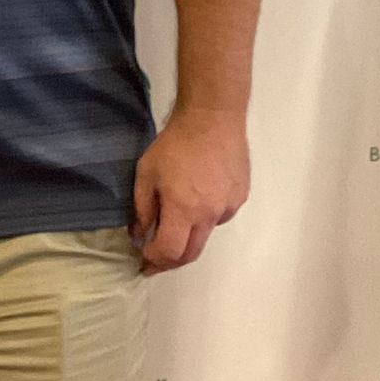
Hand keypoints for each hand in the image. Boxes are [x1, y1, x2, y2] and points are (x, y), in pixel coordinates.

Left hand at [130, 110, 249, 274]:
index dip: (154, 261)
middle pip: (191, 253)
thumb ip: (142, 209)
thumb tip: (139, 234)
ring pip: (206, 235)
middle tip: (156, 260)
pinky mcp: (240, 197)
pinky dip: (204, 219)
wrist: (212, 118)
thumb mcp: (146, 174)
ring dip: (188, 238)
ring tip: (175, 224)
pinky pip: (219, 217)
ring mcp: (228, 207)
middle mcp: (210, 215)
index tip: (143, 260)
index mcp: (185, 210)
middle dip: (171, 261)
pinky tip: (196, 200)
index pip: (170, 252)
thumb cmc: (174, 144)